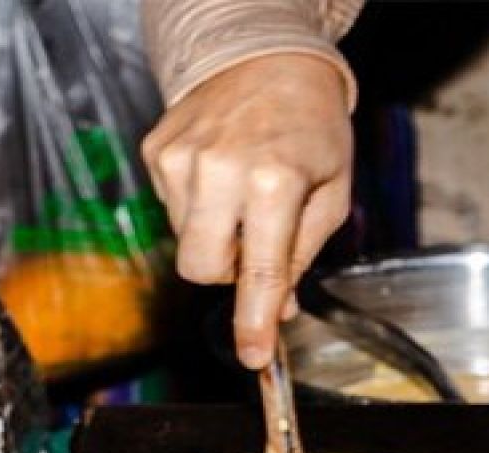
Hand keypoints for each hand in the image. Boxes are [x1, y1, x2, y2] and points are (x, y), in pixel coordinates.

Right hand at [142, 54, 353, 368]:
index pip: (258, 272)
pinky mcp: (156, 151)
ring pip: (185, 242)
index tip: (253, 357)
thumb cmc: (310, 126)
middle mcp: (220, 170)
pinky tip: (222, 176)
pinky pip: (172, 210)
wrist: (268, 59)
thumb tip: (276, 309)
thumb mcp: (332, 193)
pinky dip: (199, 207)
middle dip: (228, 274)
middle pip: (201, 268)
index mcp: (274, 182)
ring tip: (245, 195)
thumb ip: (302, 255)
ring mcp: (180, 159)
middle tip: (259, 244)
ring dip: (216, 236)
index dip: (253, 322)